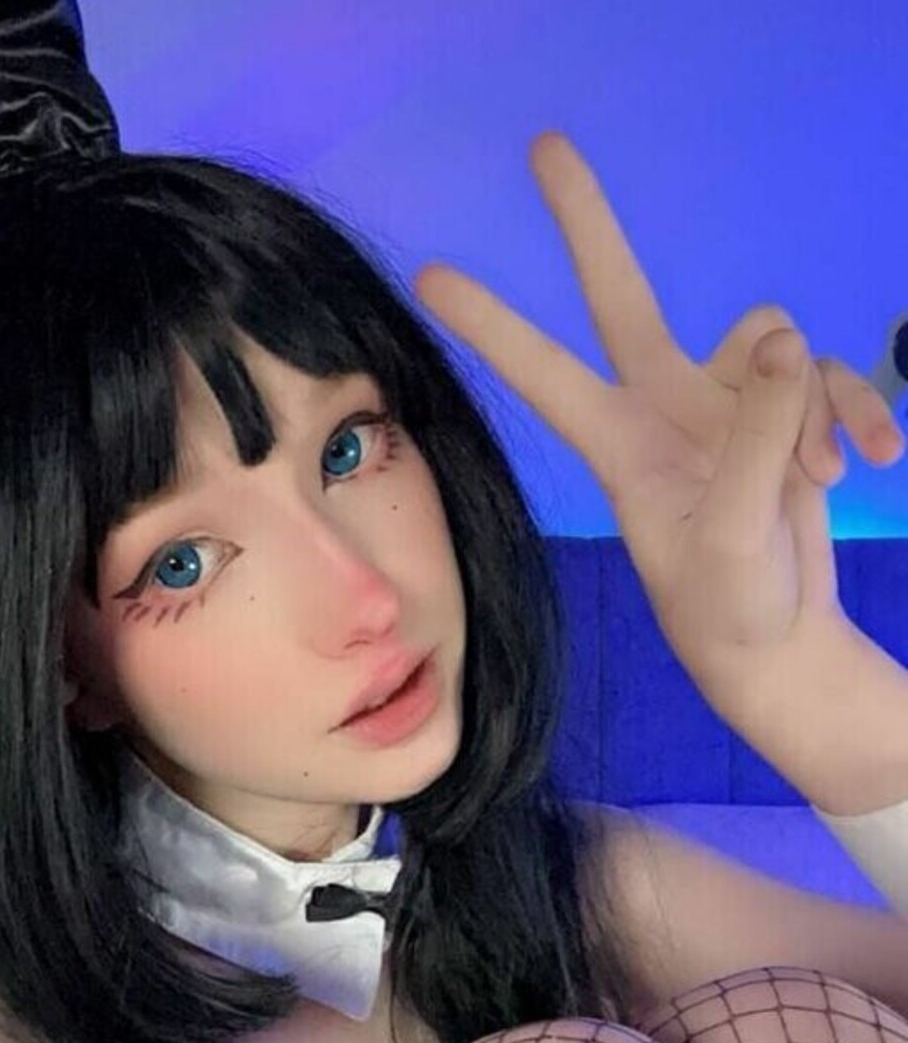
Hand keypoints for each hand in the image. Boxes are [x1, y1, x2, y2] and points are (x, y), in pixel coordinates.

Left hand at [415, 134, 904, 716]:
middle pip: (621, 294)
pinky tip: (878, 458)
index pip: (545, 372)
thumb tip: (783, 347)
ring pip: (772, 341)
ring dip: (809, 408)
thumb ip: (755, 440)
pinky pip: (824, 373)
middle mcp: (665, 408)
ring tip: (819, 480)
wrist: (782, 645)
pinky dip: (856, 409)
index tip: (431, 279)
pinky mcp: (783, 412)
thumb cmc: (731, 611)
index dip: (493, 325)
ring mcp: (725, 405)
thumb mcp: (734, 537)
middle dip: (587, 223)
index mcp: (621, 447)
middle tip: (543, 146)